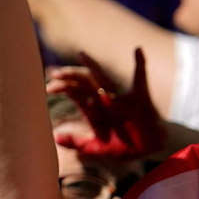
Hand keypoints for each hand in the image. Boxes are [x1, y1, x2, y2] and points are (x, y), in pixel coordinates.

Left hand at [48, 48, 166, 159]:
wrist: (149, 148)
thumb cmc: (123, 146)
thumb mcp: (97, 147)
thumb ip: (76, 142)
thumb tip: (54, 137)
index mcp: (95, 108)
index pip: (75, 93)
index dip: (62, 87)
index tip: (49, 87)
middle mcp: (105, 99)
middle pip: (85, 82)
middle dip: (70, 76)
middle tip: (55, 73)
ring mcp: (121, 97)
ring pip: (104, 79)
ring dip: (92, 67)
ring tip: (81, 55)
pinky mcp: (139, 98)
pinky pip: (141, 79)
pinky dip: (140, 64)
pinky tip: (137, 50)